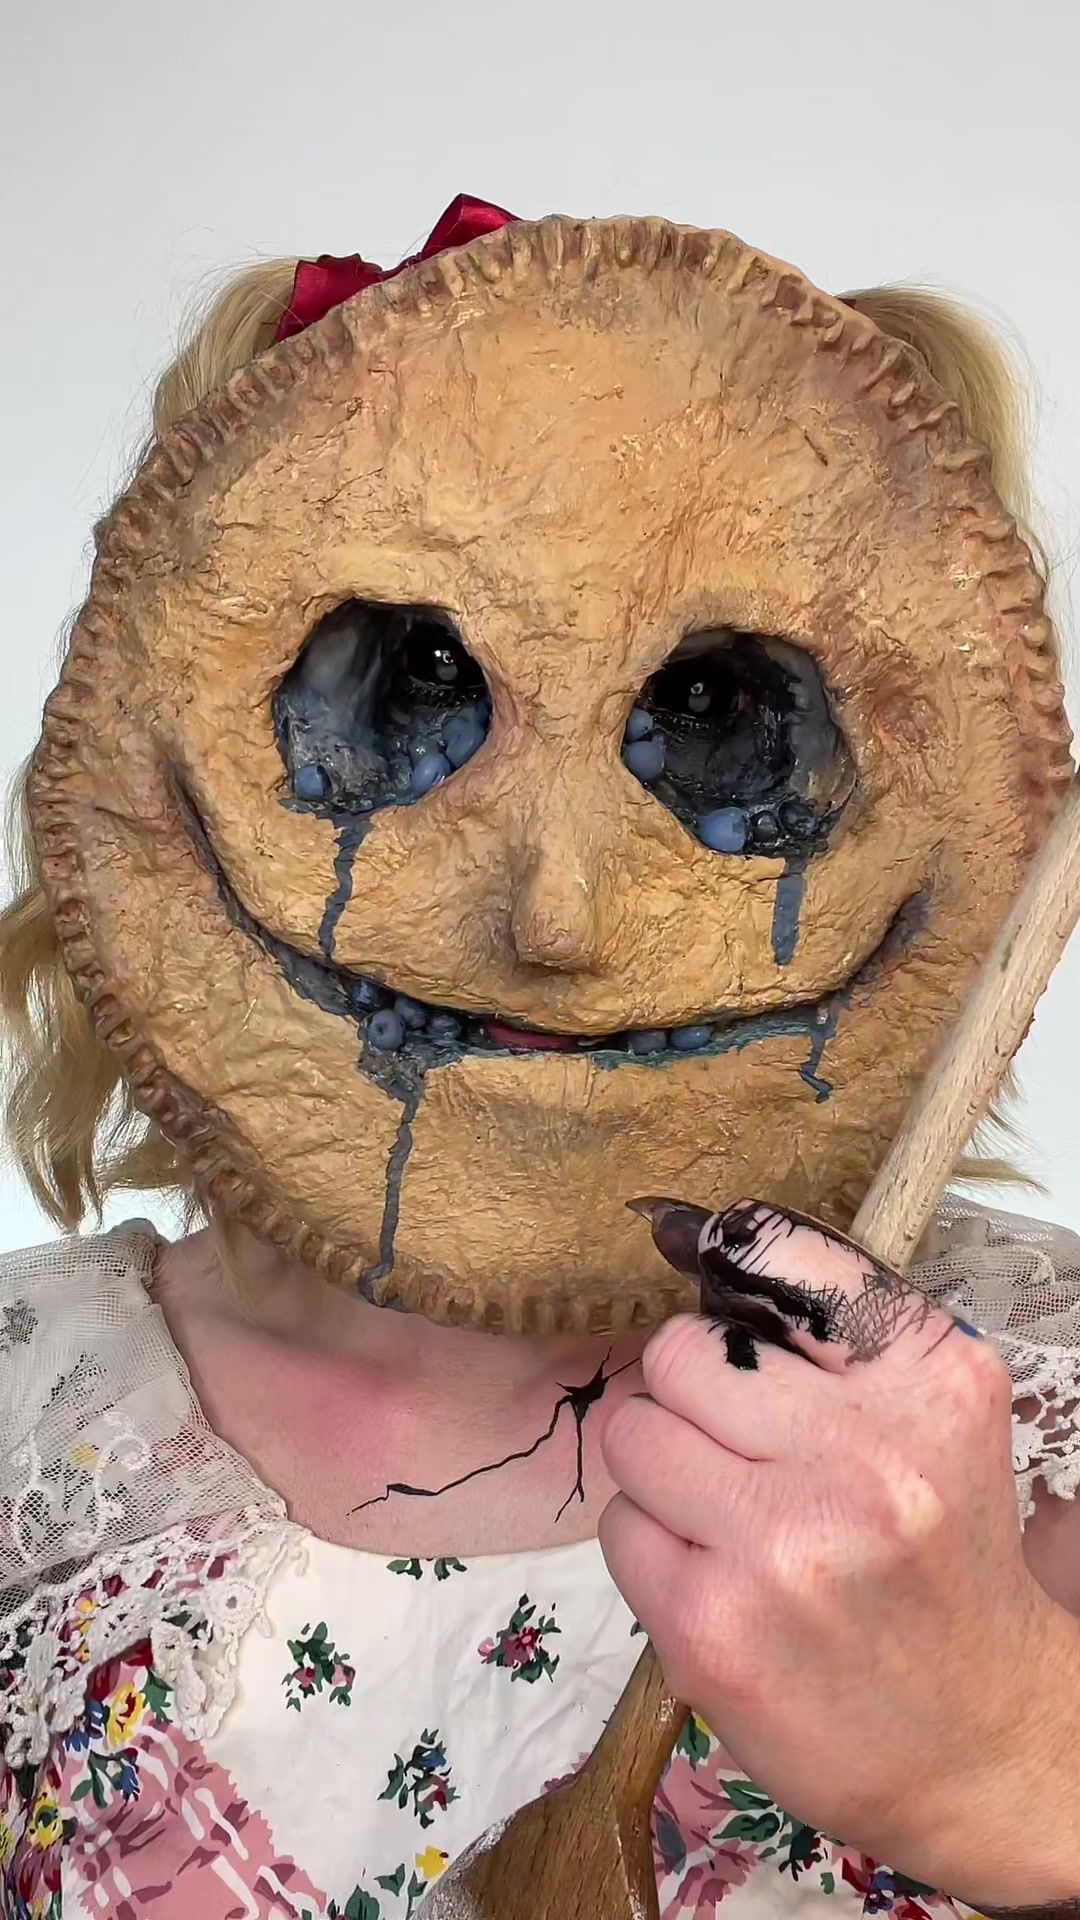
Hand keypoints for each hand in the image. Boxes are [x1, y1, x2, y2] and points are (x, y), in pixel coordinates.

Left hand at [599, 1198, 1079, 1907]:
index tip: (717, 1288)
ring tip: (729, 1521)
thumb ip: (831, 1338)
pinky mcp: (711, 1624)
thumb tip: (684, 1236)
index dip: (731, 1264)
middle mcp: (866, 1453)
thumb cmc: (935, 1562)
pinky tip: (719, 1585)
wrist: (980, 1741)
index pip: (782, 1253)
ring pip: (634, 1433)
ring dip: (664, 1473)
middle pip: (680, 1352)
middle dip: (692, 1398)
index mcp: (930, 1381)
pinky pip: (619, 1527)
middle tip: (740, 1454)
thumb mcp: (931, 1422)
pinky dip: (654, 1550)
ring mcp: (784, 1543)